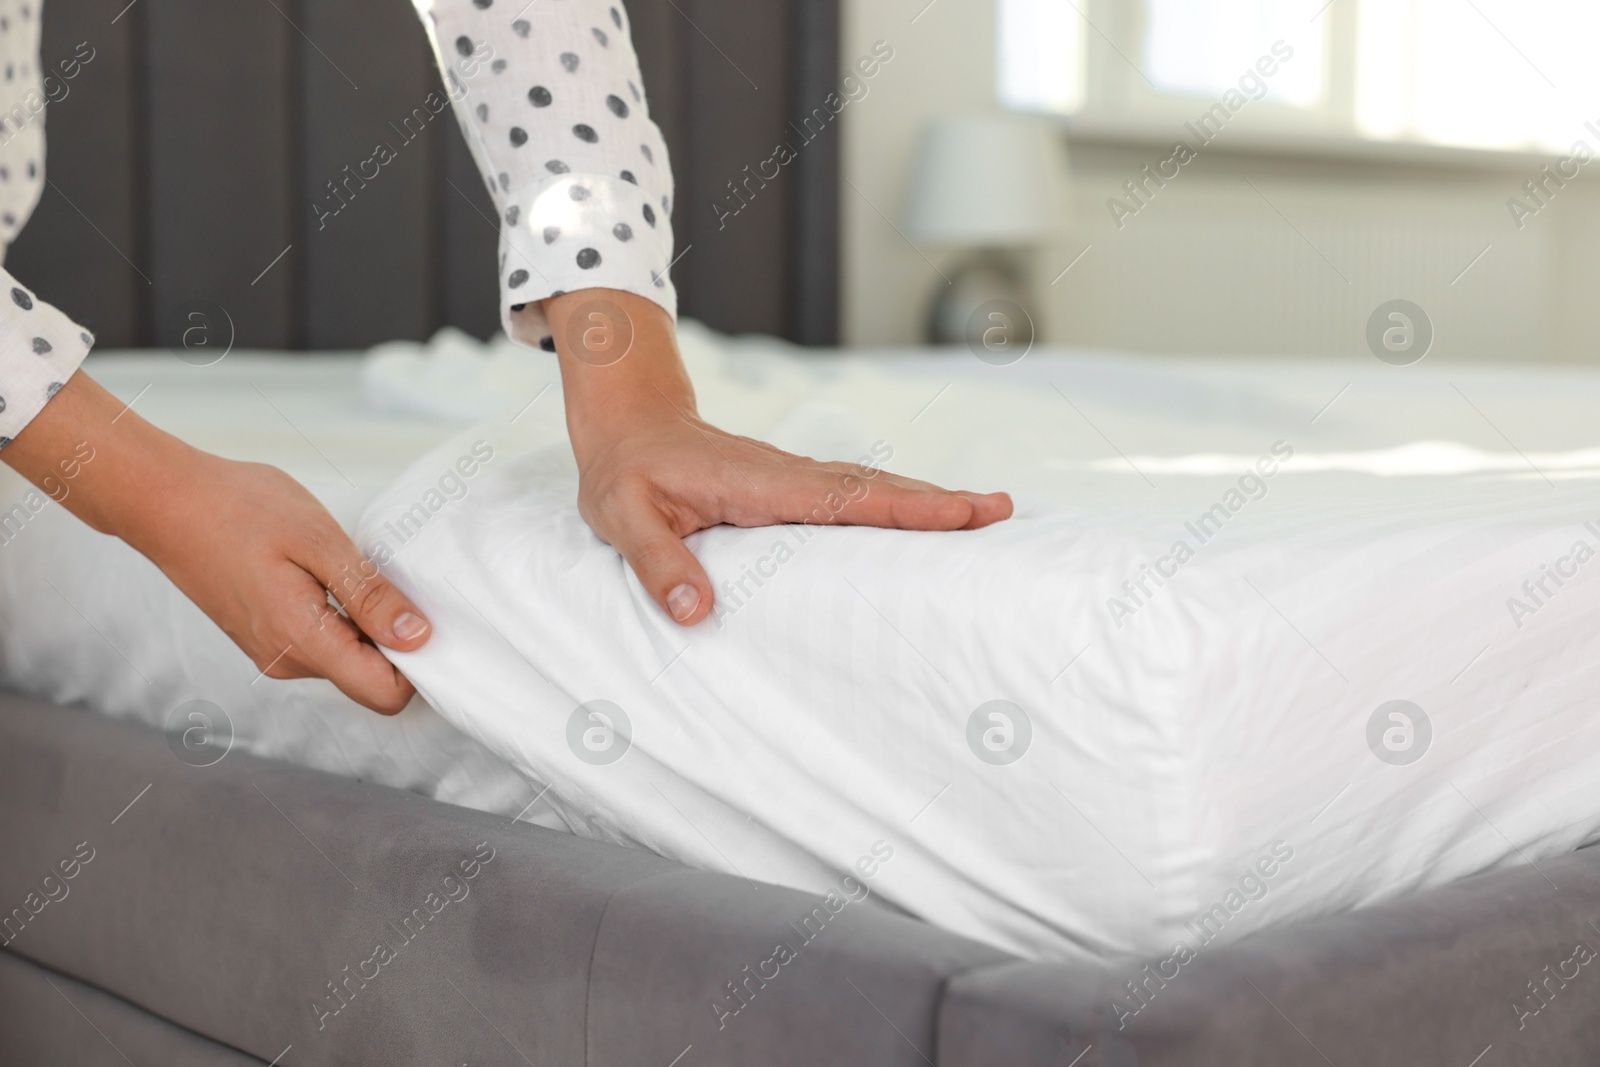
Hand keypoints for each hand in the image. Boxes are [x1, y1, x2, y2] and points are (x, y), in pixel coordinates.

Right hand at [3, 374, 430, 713]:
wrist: (165, 501)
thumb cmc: (240, 510)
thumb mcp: (319, 542)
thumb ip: (370, 596)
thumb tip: (419, 639)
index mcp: (303, 644)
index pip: (385, 694)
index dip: (417, 663)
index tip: (424, 615)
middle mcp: (288, 663)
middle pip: (369, 679)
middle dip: (393, 639)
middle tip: (386, 578)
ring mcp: (274, 654)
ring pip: (346, 660)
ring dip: (364, 623)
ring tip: (348, 568)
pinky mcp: (266, 639)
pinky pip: (322, 644)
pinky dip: (339, 616)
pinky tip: (326, 573)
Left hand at [530, 290, 1012, 625]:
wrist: (629, 425)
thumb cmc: (624, 474)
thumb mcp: (624, 519)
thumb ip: (658, 564)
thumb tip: (696, 614)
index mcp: (756, 482)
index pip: (840, 498)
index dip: (900, 506)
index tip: (956, 512)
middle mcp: (787, 475)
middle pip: (875, 487)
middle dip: (939, 500)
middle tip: (1002, 512)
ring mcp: (795, 478)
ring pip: (873, 487)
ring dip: (929, 498)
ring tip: (990, 512)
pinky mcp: (794, 485)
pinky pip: (857, 493)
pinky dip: (900, 501)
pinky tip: (930, 515)